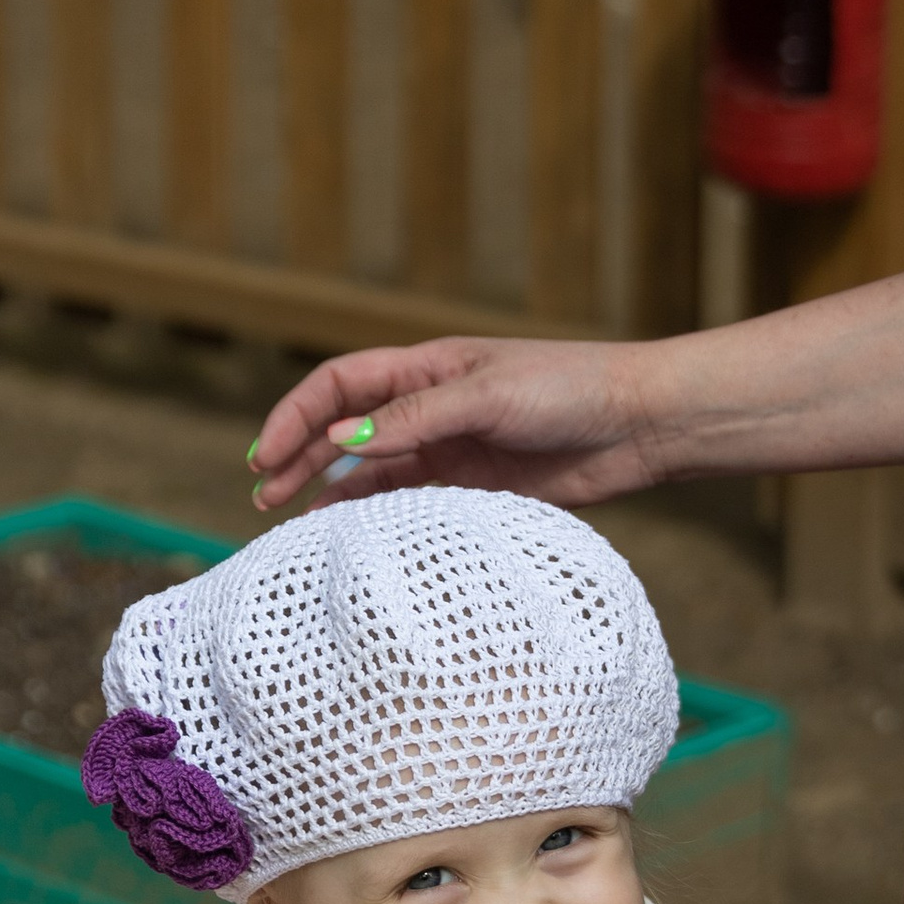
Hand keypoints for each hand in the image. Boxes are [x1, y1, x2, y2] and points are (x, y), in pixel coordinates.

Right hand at [250, 339, 657, 514]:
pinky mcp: (475, 486)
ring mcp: (450, 447)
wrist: (639, 423)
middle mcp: (430, 406)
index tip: (267, 454)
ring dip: (328, 490)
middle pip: (344, 428)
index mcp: (427, 367)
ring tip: (289, 521)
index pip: (339, 385)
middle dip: (298, 454)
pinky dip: (375, 516)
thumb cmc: (570, 389)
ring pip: (370, 469)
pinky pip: (411, 502)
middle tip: (264, 493)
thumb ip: (415, 420)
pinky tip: (348, 535)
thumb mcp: (488, 395)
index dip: (297, 415)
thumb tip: (341, 441)